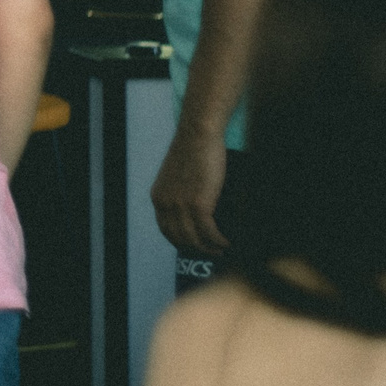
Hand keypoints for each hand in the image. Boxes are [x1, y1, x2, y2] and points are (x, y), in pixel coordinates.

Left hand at [151, 132, 228, 256]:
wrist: (198, 133)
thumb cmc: (193, 148)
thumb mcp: (177, 173)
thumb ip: (179, 191)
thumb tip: (193, 206)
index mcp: (158, 197)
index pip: (166, 230)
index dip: (181, 241)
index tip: (195, 246)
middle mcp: (165, 204)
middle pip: (180, 239)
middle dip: (197, 249)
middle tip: (213, 252)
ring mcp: (181, 206)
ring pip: (195, 239)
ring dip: (210, 249)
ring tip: (222, 250)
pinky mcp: (198, 204)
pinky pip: (209, 232)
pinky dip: (219, 241)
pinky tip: (227, 243)